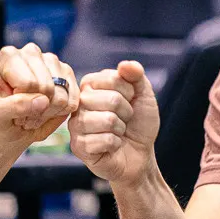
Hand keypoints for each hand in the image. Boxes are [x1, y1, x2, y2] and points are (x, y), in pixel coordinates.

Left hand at [0, 43, 78, 142]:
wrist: (12, 127)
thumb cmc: (1, 119)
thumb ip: (14, 106)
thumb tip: (43, 100)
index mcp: (9, 56)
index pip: (28, 83)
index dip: (22, 103)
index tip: (11, 109)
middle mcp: (32, 52)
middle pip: (47, 89)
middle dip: (37, 110)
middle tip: (24, 115)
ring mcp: (53, 61)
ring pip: (62, 96)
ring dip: (48, 113)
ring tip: (34, 113)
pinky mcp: (68, 74)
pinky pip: (73, 101)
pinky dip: (61, 112)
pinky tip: (48, 111)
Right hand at [69, 60, 159, 185]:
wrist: (140, 154)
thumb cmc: (138, 123)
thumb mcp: (143, 95)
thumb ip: (136, 75)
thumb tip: (126, 64)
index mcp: (90, 85)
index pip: (113, 78)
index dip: (129, 92)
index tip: (129, 101)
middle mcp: (78, 103)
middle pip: (112, 99)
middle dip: (127, 112)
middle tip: (123, 119)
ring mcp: (76, 125)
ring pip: (108, 120)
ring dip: (121, 128)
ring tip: (117, 132)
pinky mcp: (78, 146)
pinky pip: (104, 140)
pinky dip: (115, 144)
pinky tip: (111, 146)